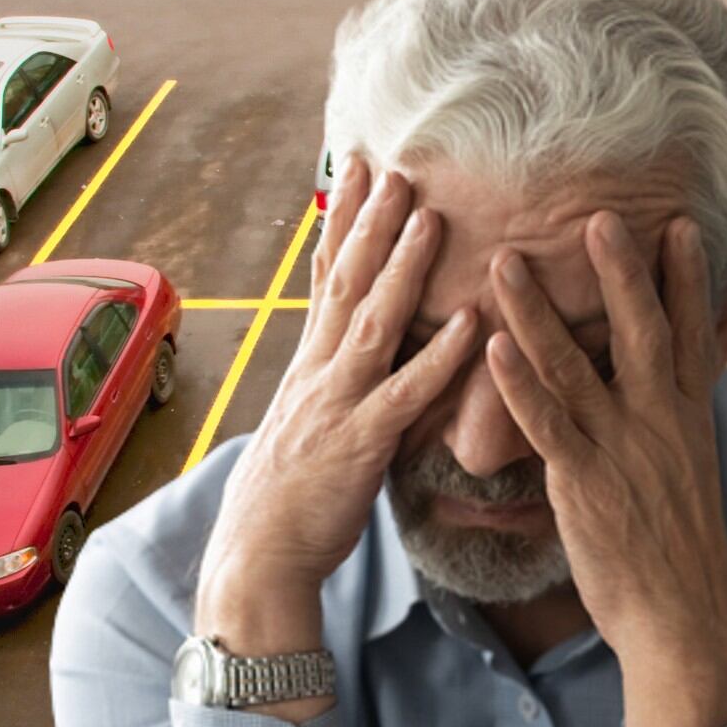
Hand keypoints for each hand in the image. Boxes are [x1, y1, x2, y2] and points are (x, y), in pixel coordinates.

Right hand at [193, 156, 479, 664]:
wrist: (257, 561)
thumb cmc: (287, 500)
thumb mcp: (305, 425)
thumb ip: (332, 383)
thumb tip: (349, 352)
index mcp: (308, 366)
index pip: (323, 277)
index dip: (339, 221)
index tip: (354, 169)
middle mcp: (318, 373)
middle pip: (344, 281)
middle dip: (369, 220)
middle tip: (395, 164)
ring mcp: (337, 405)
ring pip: (372, 322)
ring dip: (401, 266)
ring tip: (430, 215)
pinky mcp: (361, 445)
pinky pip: (406, 394)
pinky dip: (440, 357)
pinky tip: (469, 321)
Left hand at [485, 211, 726, 726]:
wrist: (683, 616)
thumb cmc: (680, 548)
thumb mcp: (692, 470)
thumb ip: (675, 419)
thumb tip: (674, 386)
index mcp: (690, 417)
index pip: (695, 334)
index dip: (687, 279)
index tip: (682, 226)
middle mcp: (661, 421)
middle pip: (642, 332)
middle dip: (621, 272)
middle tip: (598, 216)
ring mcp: (622, 449)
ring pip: (577, 366)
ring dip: (539, 311)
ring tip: (507, 262)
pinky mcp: (584, 482)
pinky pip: (547, 423)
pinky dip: (519, 382)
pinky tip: (495, 345)